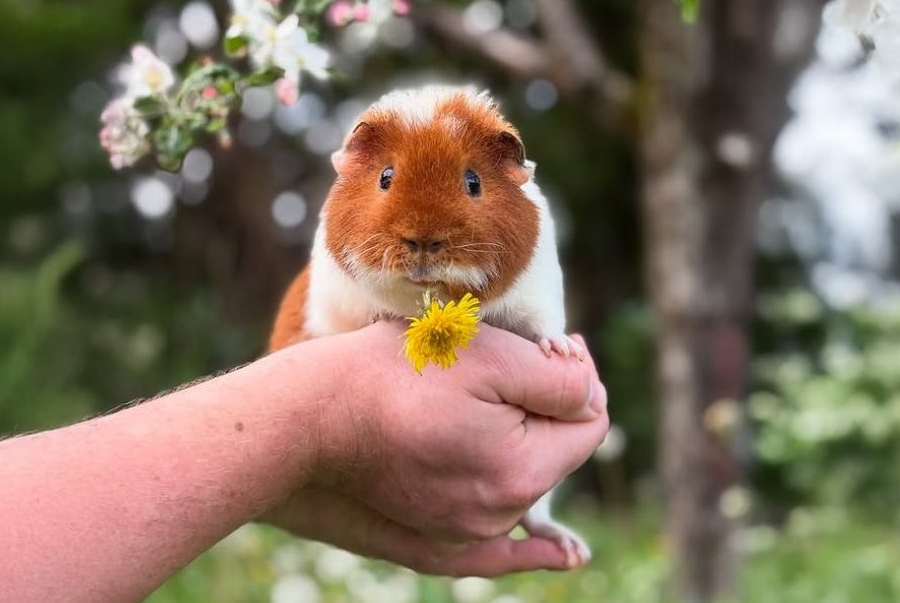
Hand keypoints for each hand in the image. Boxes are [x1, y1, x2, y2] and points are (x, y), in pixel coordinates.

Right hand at [259, 322, 608, 574]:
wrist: (308, 419)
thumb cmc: (395, 376)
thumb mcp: (490, 359)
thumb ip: (559, 381)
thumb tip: (591, 396)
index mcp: (521, 473)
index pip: (589, 423)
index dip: (577, 375)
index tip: (550, 344)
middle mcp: (499, 515)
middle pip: (556, 452)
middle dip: (544, 406)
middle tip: (504, 362)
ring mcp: (464, 532)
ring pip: (522, 479)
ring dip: (518, 438)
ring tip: (479, 397)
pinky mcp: (433, 536)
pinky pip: (498, 545)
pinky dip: (530, 547)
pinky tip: (562, 555)